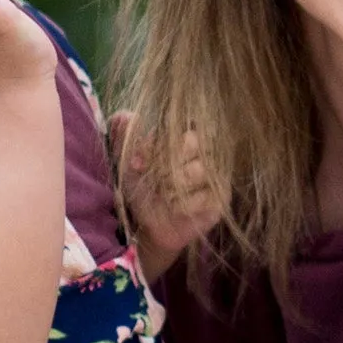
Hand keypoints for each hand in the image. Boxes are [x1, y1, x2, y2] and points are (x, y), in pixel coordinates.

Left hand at [111, 113, 221, 278]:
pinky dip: (183, 204)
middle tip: (154, 178)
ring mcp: (215, 174)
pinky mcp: (220, 199)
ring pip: (198, 170)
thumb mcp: (128, 161)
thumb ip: (125, 137)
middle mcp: (205, 150)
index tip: (137, 161)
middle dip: (165, 163)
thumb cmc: (143, 188)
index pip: (177, 125)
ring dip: (172, 186)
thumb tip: (123, 118)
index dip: (156, 143)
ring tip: (163, 194)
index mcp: (184, 135)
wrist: (149, 225)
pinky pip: (204, 196)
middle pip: (192, 141)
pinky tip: (175, 208)